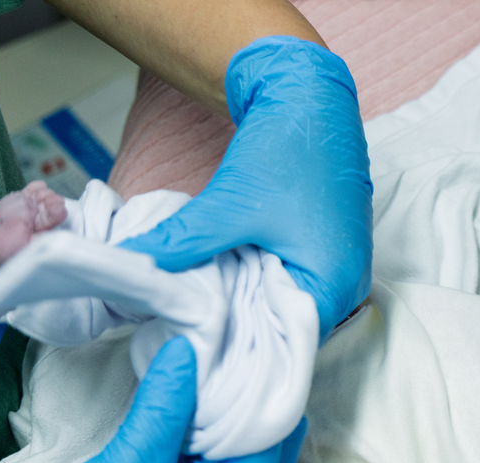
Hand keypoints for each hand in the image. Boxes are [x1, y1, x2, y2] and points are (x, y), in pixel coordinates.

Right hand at [0, 337, 301, 462]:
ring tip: (219, 348)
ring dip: (227, 400)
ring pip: (233, 438)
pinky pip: (205, 444)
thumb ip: (163, 410)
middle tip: (240, 337)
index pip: (275, 440)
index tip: (259, 344)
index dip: (272, 392)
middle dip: (254, 392)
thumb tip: (190, 350)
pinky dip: (201, 415)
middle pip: (262, 437)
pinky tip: (189, 381)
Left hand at [120, 36, 372, 338]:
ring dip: (253, 304)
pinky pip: (296, 282)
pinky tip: (231, 277)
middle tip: (196, 335)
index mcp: (334, 283)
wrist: (310, 97)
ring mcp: (343, 266)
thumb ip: (182, 244)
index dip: (243, 346)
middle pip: (290, 326)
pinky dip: (264, 282)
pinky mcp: (331, 249)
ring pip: (289, 302)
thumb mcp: (228, 206)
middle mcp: (348, 283)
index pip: (288, 341)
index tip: (201, 349)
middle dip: (245, 328)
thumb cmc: (285, 151)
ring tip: (209, 309)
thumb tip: (132, 268)